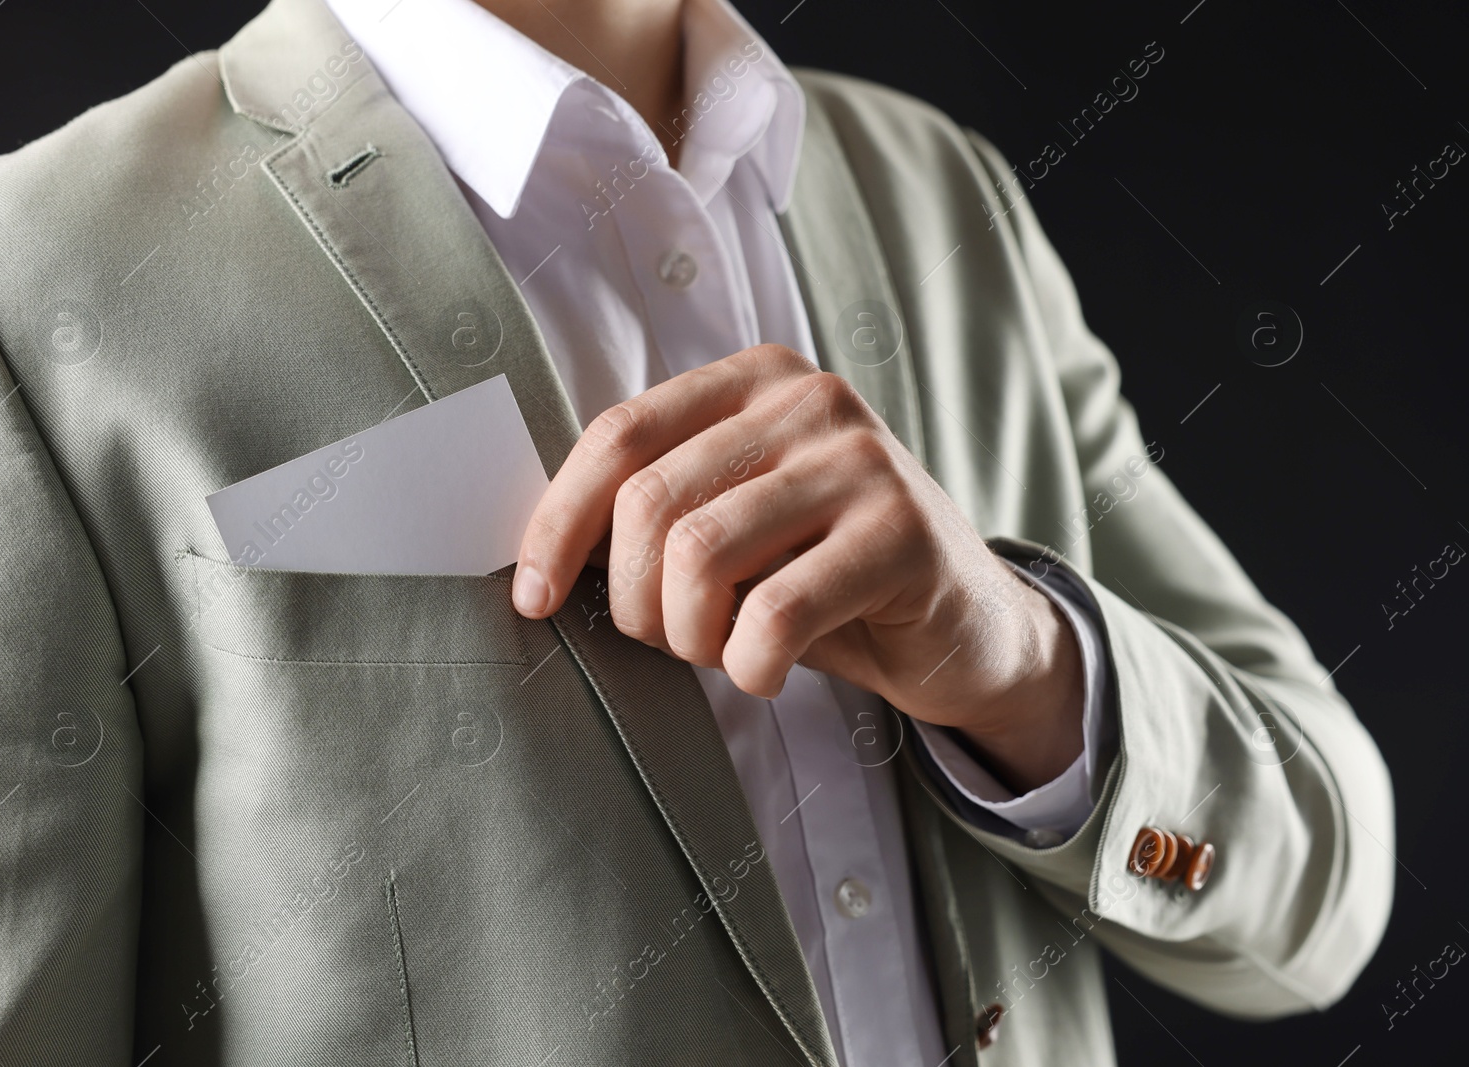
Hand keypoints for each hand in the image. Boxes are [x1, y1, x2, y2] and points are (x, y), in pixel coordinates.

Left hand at [512, 345, 1083, 790]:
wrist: (965, 629)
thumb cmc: (826, 580)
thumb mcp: (737, 526)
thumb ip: (660, 511)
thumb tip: (541, 554)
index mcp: (753, 380)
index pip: (619, 435)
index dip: (557, 522)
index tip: (535, 597)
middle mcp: (809, 399)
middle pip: (650, 503)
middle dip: (634, 599)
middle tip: (671, 639)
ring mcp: (861, 460)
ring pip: (700, 554)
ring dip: (690, 635)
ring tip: (724, 651)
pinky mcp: (902, 532)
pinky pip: (775, 613)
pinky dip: (749, 666)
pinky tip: (767, 672)